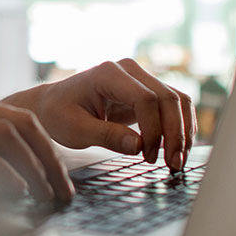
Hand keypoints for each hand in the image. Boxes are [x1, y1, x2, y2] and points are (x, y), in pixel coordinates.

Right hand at [0, 86, 73, 202]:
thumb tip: (12, 179)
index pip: (19, 120)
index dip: (45, 150)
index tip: (58, 179)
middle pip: (23, 123)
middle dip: (50, 160)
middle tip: (63, 193)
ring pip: (11, 133)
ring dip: (36, 168)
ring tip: (46, 196)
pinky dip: (7, 172)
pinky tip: (19, 192)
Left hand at [5, 59, 195, 170]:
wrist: (52, 106)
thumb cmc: (58, 114)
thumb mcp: (76, 130)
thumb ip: (107, 136)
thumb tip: (139, 146)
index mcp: (109, 73)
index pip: (146, 99)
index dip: (153, 130)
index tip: (147, 156)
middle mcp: (129, 70)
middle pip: (168, 98)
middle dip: (175, 134)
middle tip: (173, 164)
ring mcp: (140, 79)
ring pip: (177, 101)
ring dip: (183, 131)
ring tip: (177, 161)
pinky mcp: (146, 92)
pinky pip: (173, 106)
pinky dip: (180, 127)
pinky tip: (177, 149)